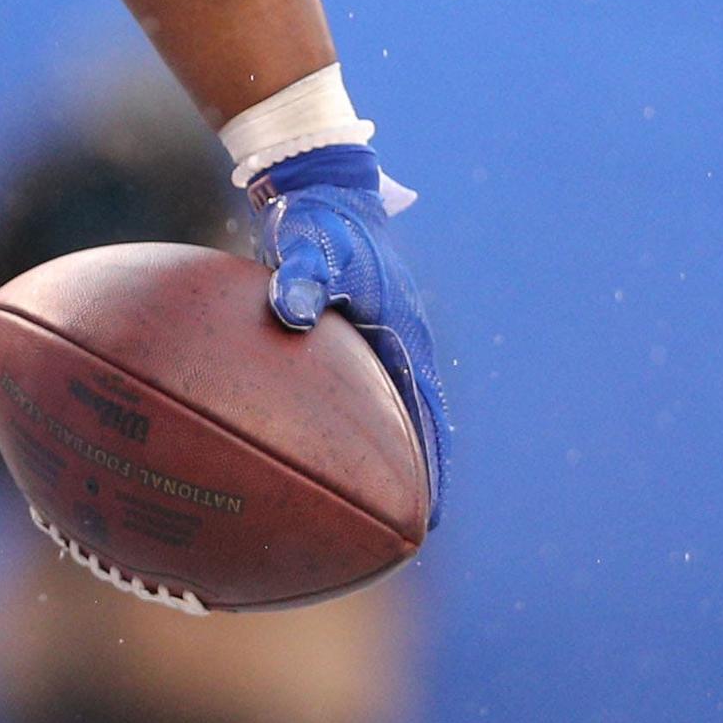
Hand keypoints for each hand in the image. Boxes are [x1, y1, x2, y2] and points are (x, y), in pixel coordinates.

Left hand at [251, 145, 450, 506]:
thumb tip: (292, 310)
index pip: (425, 416)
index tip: (428, 518)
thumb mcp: (311, 246)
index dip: (430, 469)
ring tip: (376, 507)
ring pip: (395, 412)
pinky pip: (363, 393)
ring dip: (393, 456)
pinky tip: (325, 454)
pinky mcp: (356, 336)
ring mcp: (381, 341)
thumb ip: (301, 279)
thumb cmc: (318, 220)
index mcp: (404, 334)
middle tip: (410, 532)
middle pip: (419, 424)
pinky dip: (358, 426)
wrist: (319, 189)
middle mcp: (401, 343)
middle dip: (420, 478)